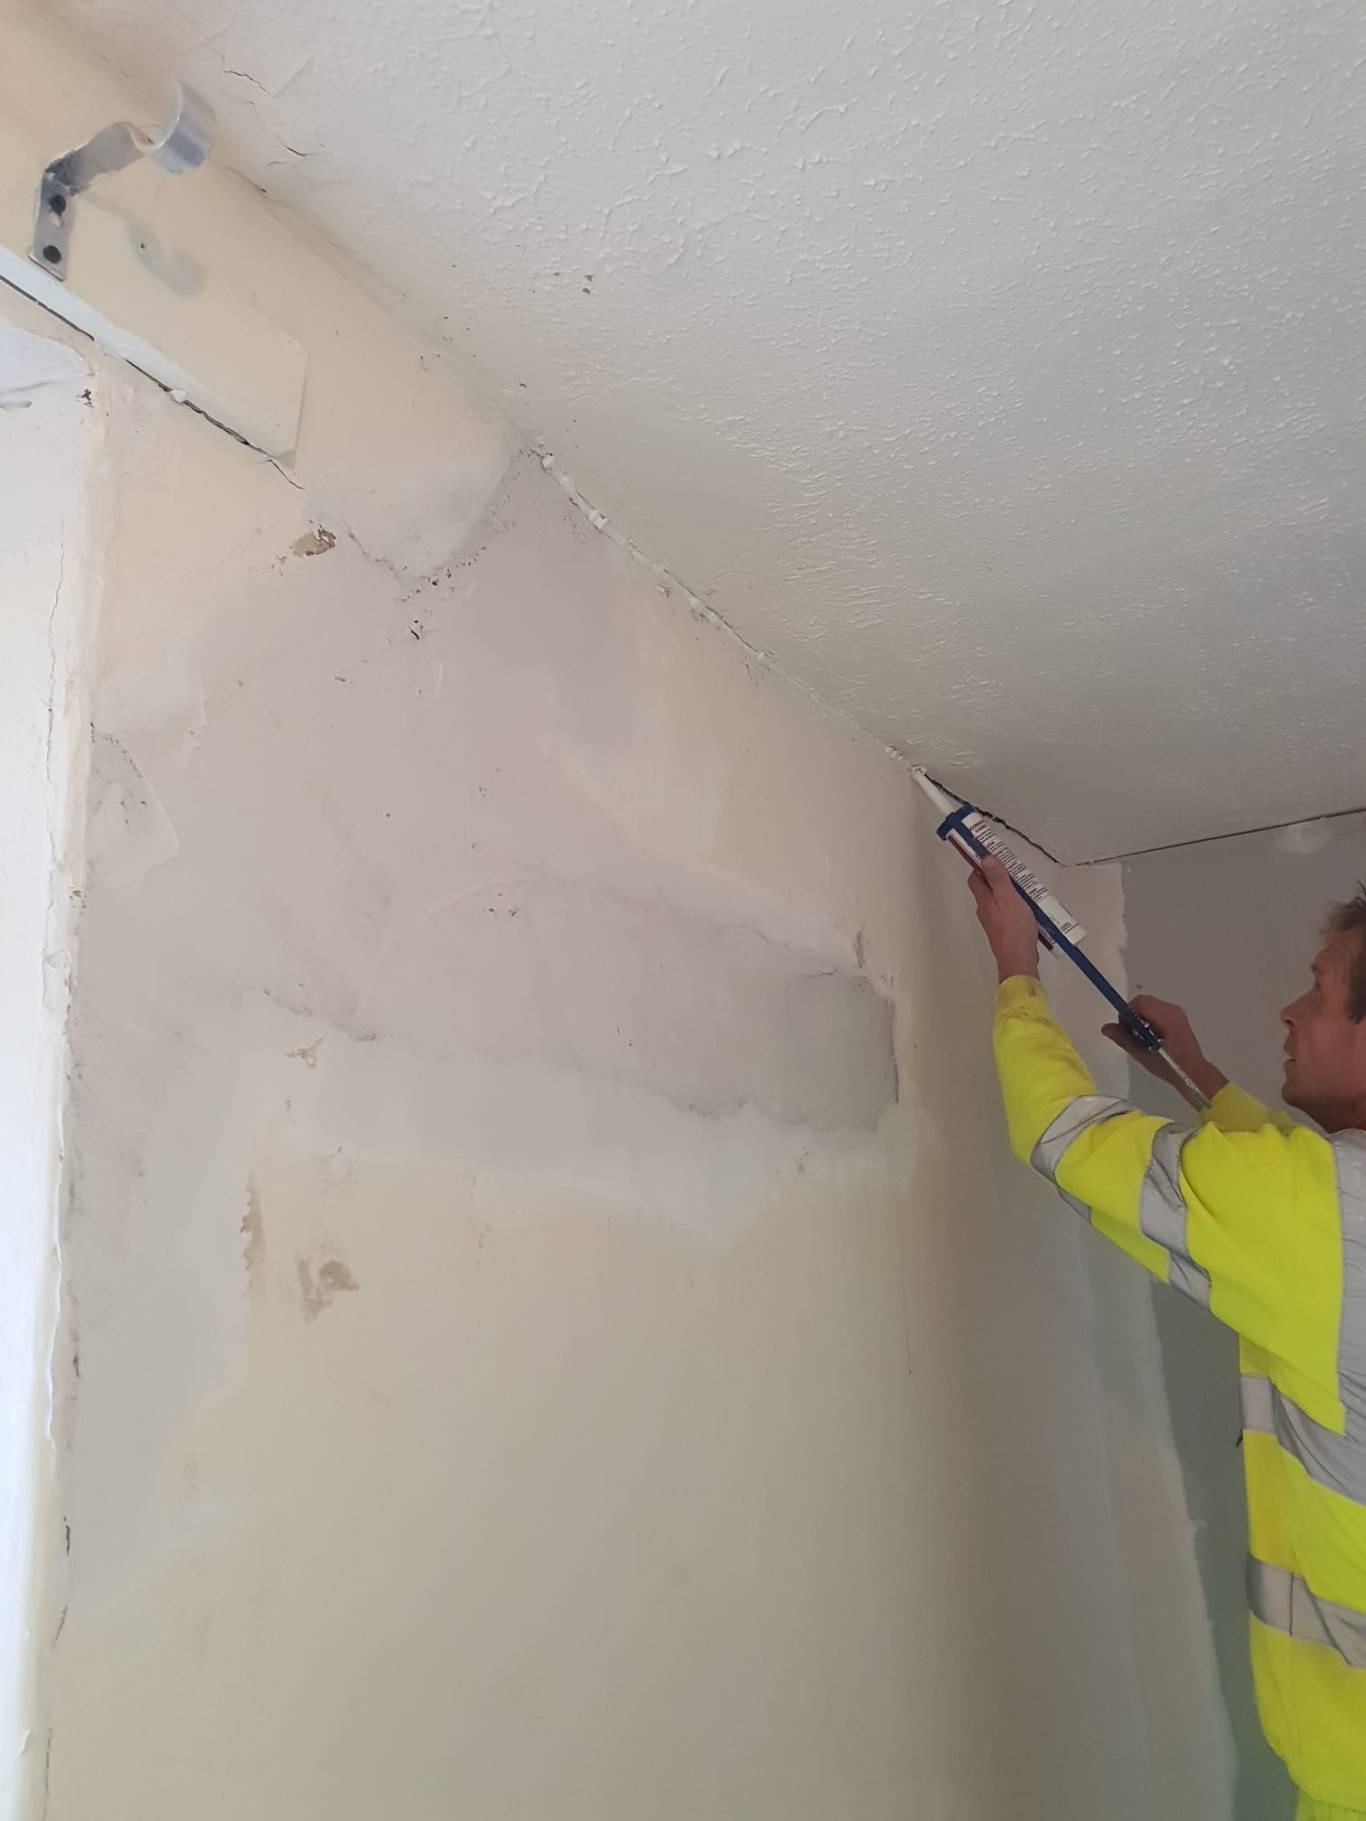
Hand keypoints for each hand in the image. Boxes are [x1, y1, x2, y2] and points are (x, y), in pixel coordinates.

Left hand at [967, 854, 1039, 981]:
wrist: (1019, 958)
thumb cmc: (1014, 928)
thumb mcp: (1008, 897)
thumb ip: (998, 879)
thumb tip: (986, 859)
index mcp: (984, 901)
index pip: (975, 878)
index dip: (980, 866)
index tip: (990, 856)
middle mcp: (985, 911)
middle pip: (986, 889)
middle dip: (996, 878)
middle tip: (1011, 869)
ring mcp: (994, 922)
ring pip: (997, 901)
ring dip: (1007, 892)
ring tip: (1022, 886)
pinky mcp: (1004, 931)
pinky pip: (1006, 913)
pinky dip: (1014, 905)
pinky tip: (1027, 906)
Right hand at [1102, 993, 1226, 1105]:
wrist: (1193, 1073)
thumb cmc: (1170, 1066)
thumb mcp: (1143, 1054)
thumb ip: (1124, 1038)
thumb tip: (1107, 1027)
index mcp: (1166, 1017)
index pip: (1139, 1003)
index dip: (1127, 1014)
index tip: (1125, 1029)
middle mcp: (1172, 1010)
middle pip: (1143, 1002)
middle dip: (1133, 1016)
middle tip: (1132, 1035)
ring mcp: (1176, 1012)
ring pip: (1149, 1006)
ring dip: (1141, 1018)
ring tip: (1142, 1038)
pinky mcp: (1177, 1017)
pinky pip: (1156, 1011)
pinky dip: (1149, 1019)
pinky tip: (1151, 1037)